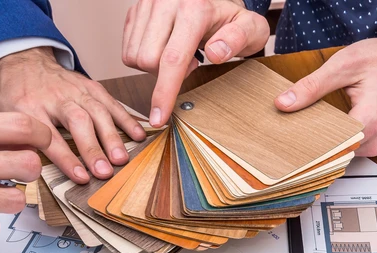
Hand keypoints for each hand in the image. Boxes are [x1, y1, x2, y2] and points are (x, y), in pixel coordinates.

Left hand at [0, 47, 146, 182]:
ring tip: (122, 159)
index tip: (81, 176)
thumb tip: (21, 171)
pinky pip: (111, 102)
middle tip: (105, 171)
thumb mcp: (1, 119)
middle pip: (77, 121)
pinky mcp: (90, 86)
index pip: (50, 137)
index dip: (66, 158)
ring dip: (112, 137)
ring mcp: (75, 90)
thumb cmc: (13, 96)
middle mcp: (55, 98)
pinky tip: (138, 135)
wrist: (21, 61)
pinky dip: (126, 119)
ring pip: (97, 112)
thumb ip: (10, 144)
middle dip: (93, 147)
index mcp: (29, 108)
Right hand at [122, 0, 268, 125]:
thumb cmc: (232, 17)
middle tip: (192, 62)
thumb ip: (238, 39)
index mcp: (194, 8)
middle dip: (166, 75)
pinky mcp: (136, 9)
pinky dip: (143, 57)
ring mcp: (147, 3)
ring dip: (154, 66)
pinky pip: (127, 48)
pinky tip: (165, 47)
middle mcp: (166, 2)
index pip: (172, 59)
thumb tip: (216, 53)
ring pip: (134, 56)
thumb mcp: (250, 28)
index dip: (164, 93)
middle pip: (148, 60)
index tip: (159, 118)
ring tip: (179, 53)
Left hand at [275, 39, 376, 156]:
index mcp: (368, 122)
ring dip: (320, 141)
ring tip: (304, 125)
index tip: (282, 136)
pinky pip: (347, 150)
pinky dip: (332, 139)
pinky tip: (321, 126)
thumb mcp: (346, 64)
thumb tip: (284, 103)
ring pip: (338, 154)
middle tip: (287, 129)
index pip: (326, 145)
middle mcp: (373, 141)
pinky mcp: (373, 146)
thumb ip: (313, 86)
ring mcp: (374, 147)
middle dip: (307, 141)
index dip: (301, 141)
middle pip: (330, 152)